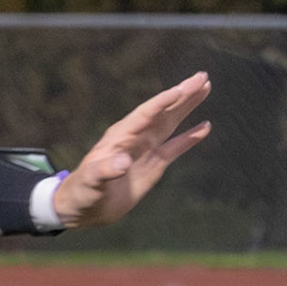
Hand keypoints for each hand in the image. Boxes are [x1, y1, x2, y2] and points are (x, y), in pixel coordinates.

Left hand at [53, 73, 211, 227]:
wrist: (82, 208)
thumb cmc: (80, 192)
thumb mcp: (90, 181)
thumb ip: (105, 171)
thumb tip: (122, 162)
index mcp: (119, 137)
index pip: (145, 114)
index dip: (163, 102)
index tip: (182, 89)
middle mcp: (134, 138)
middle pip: (162, 111)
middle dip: (182, 94)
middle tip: (203, 77)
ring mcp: (145, 150)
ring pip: (171, 123)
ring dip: (188, 107)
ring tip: (205, 88)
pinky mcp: (153, 165)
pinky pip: (175, 147)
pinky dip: (190, 137)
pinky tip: (205, 127)